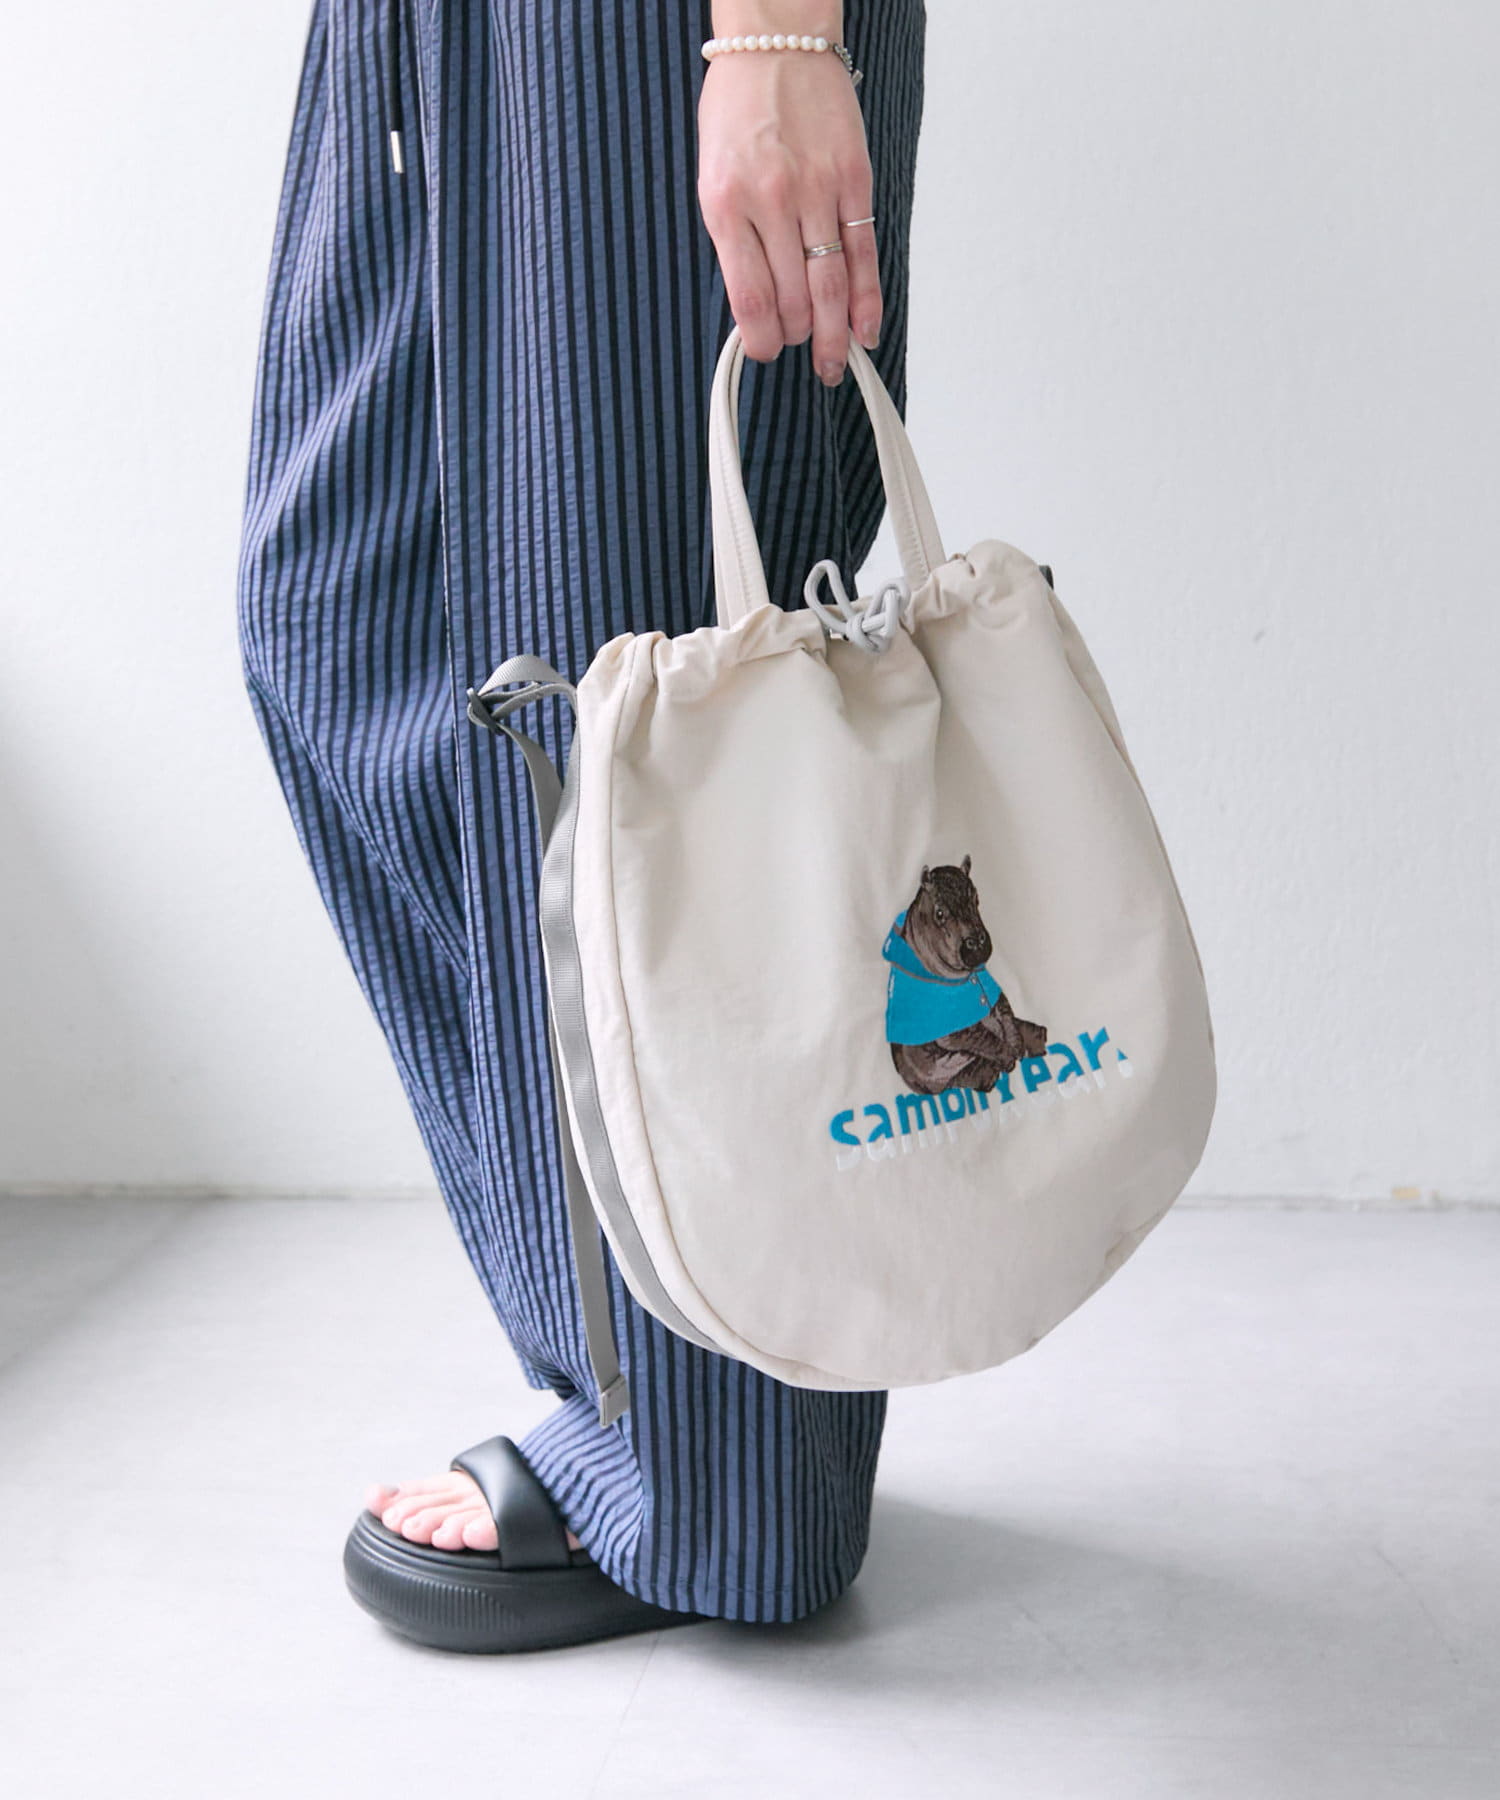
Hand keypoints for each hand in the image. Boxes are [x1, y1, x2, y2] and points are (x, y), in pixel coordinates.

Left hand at [697, 17, 879, 382]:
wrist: (775, 44)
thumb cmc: (739, 110)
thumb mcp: (712, 179)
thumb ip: (733, 240)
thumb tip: (756, 304)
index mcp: (726, 205)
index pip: (750, 299)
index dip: (762, 341)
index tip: (766, 352)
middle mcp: (772, 201)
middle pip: (794, 300)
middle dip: (800, 339)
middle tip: (805, 353)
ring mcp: (817, 190)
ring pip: (830, 286)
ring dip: (835, 334)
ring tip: (834, 362)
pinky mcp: (853, 180)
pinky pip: (864, 253)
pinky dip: (867, 299)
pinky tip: (866, 328)